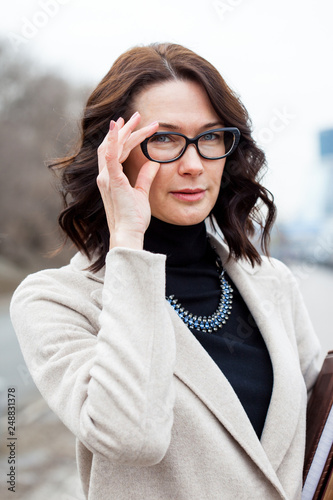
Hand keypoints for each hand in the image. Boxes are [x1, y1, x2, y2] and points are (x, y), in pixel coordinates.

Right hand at [97, 112, 159, 249]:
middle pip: (113, 146)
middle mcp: (105, 176)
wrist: (129, 232)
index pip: (117, 152)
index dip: (125, 138)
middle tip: (137, 115)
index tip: (135, 126)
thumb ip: (145, 177)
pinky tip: (118, 127)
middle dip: (125, 129)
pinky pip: (110, 156)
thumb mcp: (142, 193)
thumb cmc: (133, 218)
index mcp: (111, 179)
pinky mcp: (112, 181)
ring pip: (112, 147)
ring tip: (136, 118)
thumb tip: (154, 163)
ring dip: (124, 131)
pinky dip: (113, 141)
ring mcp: (106, 178)